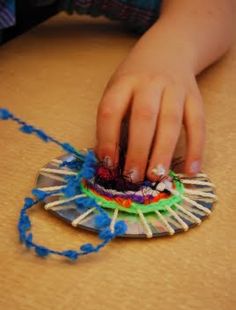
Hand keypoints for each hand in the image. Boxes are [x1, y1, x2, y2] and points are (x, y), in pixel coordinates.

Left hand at [96, 21, 205, 181]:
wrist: (169, 50)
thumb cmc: (137, 78)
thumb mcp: (118, 89)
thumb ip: (113, 118)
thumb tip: (109, 158)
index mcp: (124, 82)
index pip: (111, 110)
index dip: (107, 138)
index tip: (107, 163)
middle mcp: (150, 83)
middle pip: (143, 117)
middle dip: (137, 150)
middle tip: (133, 177)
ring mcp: (175, 89)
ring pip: (171, 122)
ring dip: (163, 152)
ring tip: (156, 177)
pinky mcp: (195, 98)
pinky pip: (197, 124)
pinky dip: (195, 149)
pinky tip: (191, 170)